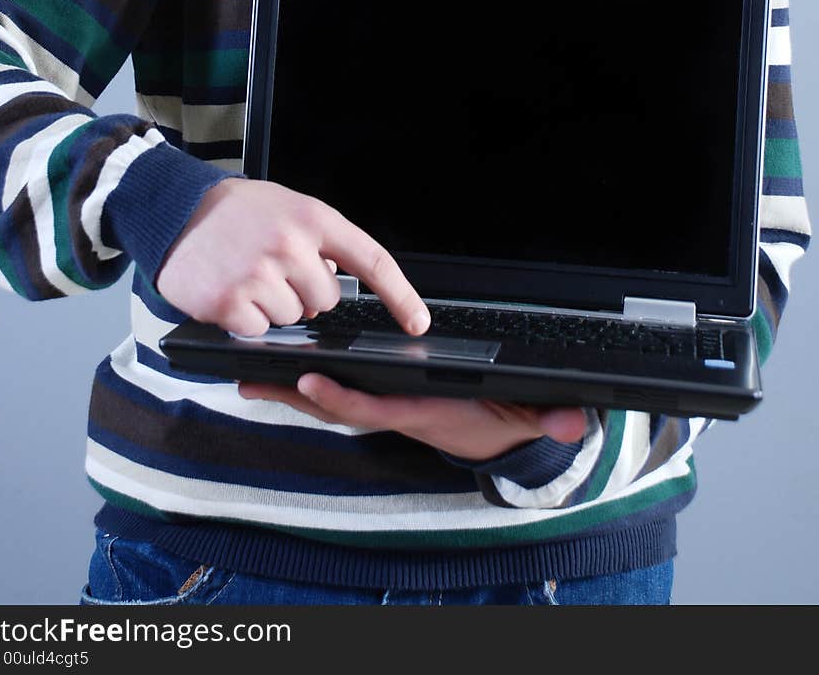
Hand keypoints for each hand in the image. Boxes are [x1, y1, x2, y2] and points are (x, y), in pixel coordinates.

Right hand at [156, 178, 430, 336]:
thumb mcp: (289, 208)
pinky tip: (231, 292)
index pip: (372, 261)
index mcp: (314, 218)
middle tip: (272, 268)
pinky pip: (260, 331)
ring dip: (274, 306)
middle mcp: (291, 245)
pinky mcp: (229, 302)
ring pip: (294, 318)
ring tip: (247, 275)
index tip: (418, 322)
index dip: (401, 296)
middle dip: (304, 293)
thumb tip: (338, 285)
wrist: (174, 209)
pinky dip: (246, 320)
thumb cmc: (236, 212)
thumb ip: (321, 242)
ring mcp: (259, 274)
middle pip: (327, 301)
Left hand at [239, 374, 587, 459]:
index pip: (378, 409)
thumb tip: (570, 423)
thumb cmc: (505, 423)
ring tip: (247, 377)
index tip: (311, 382)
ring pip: (331, 401)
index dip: (343, 399)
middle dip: (293, 396)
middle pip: (337, 406)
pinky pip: (341, 395)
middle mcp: (397, 412)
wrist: (502, 443)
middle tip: (247, 380)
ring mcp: (388, 408)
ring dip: (290, 391)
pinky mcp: (386, 401)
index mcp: (425, 414)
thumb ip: (550, 418)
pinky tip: (284, 375)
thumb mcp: (531, 419)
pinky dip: (310, 386)